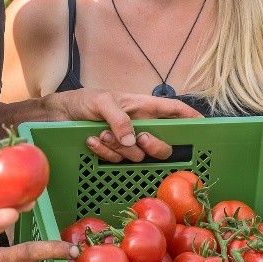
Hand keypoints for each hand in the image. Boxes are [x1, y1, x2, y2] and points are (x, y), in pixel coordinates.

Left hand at [43, 89, 198, 161]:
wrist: (58, 115)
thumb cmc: (84, 100)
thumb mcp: (102, 102)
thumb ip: (120, 119)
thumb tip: (133, 142)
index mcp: (144, 107)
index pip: (175, 111)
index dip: (192, 118)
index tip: (205, 127)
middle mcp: (140, 125)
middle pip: (163, 145)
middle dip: (153, 146)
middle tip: (139, 138)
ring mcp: (127, 141)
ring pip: (138, 156)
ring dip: (118, 148)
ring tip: (100, 133)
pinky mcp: (112, 152)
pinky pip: (117, 161)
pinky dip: (104, 152)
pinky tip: (91, 140)